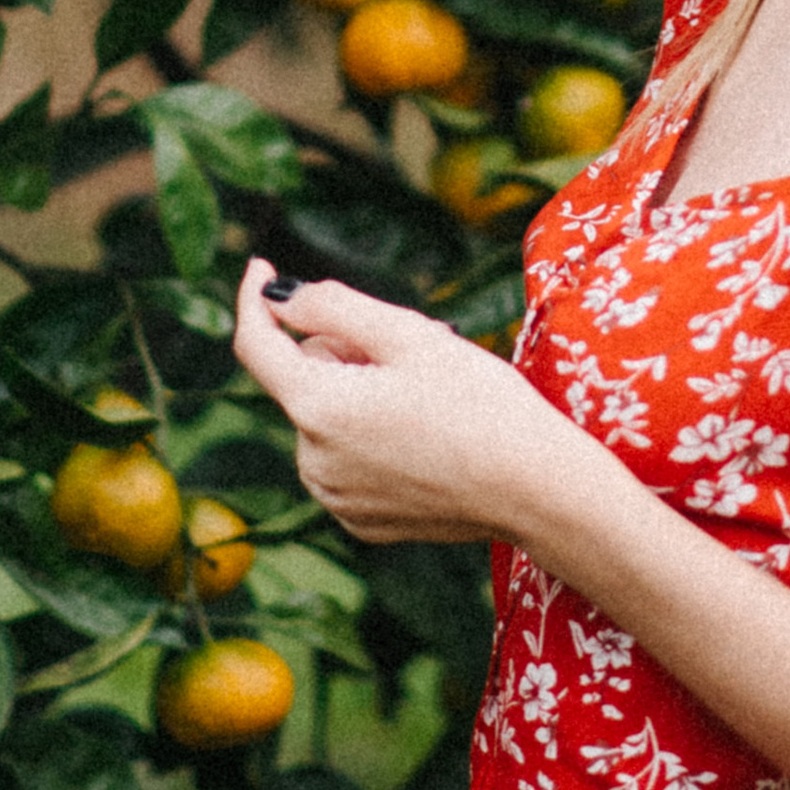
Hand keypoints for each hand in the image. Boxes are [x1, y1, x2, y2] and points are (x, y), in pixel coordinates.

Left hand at [229, 256, 593, 549]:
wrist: (534, 489)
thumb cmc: (479, 402)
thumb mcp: (408, 334)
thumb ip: (331, 306)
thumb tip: (278, 298)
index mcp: (317, 408)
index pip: (256, 346)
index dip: (255, 299)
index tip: (262, 268)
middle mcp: (312, 460)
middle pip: (306, 378)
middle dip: (345, 352)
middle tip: (414, 347)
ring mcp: (335, 497)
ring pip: (328, 418)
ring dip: (360, 395)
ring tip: (428, 396)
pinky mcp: (362, 521)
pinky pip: (348, 459)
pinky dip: (373, 437)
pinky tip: (427, 437)